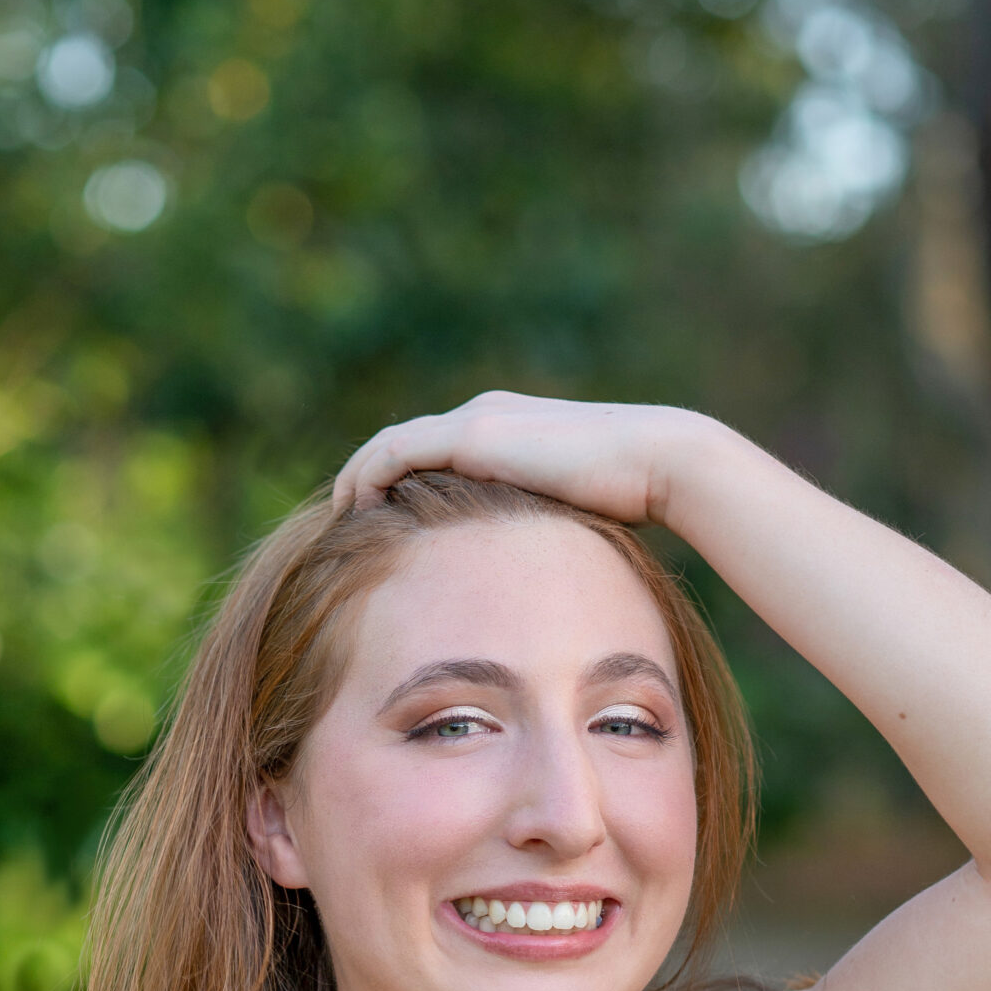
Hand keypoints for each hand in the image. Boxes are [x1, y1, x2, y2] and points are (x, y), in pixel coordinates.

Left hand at [330, 389, 717, 527]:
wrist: (656, 463)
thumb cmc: (631, 498)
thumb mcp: (569, 516)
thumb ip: (539, 529)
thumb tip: (533, 576)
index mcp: (505, 427)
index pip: (432, 451)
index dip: (398, 485)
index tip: (376, 525)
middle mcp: (482, 414)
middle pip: (402, 445)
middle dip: (367, 482)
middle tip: (339, 525)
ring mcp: (474, 419)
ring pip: (389, 446)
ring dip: (356, 481)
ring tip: (334, 523)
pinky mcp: (470, 435)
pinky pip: (394, 453)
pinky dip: (366, 478)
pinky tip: (350, 513)